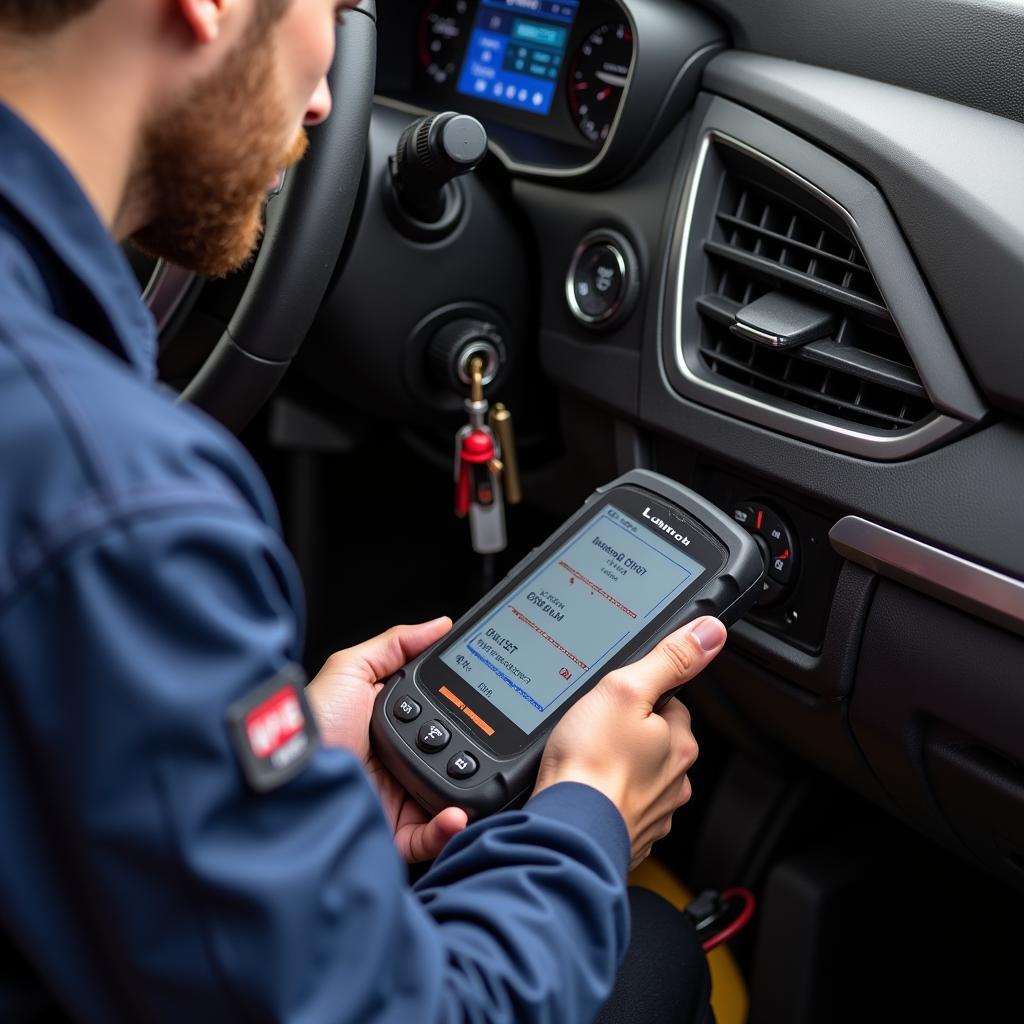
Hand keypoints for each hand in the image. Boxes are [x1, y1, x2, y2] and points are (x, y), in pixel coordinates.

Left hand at [307, 618, 468, 862]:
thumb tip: (439, 625)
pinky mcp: (393, 832)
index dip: (464, 710)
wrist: (289, 777)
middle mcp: (397, 762)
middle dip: (473, 755)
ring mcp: (398, 799)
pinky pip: (430, 837)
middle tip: (490, 746)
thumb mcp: (350, 669)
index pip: (439, 717)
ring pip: (446, 798)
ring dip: (468, 793)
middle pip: (450, 758)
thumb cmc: (313, 723)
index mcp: (391, 726)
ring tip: (479, 785)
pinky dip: (448, 828)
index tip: (490, 702)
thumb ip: (395, 645)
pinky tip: (456, 813)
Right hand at [533, 616, 726, 869]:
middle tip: (594, 731)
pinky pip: (621, 808)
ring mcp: (653, 814)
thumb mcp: (626, 690)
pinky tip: (585, 792)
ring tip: (586, 761)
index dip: (642, 698)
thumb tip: (710, 632)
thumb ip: (669, 660)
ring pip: (639, 778)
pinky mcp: (629, 837)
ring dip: (618, 770)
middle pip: (655, 742)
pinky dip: (606, 800)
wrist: (566, 830)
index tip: (617, 701)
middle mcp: (675, 782)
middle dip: (630, 735)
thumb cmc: (590, 762)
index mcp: (680, 743)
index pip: (671, 705)